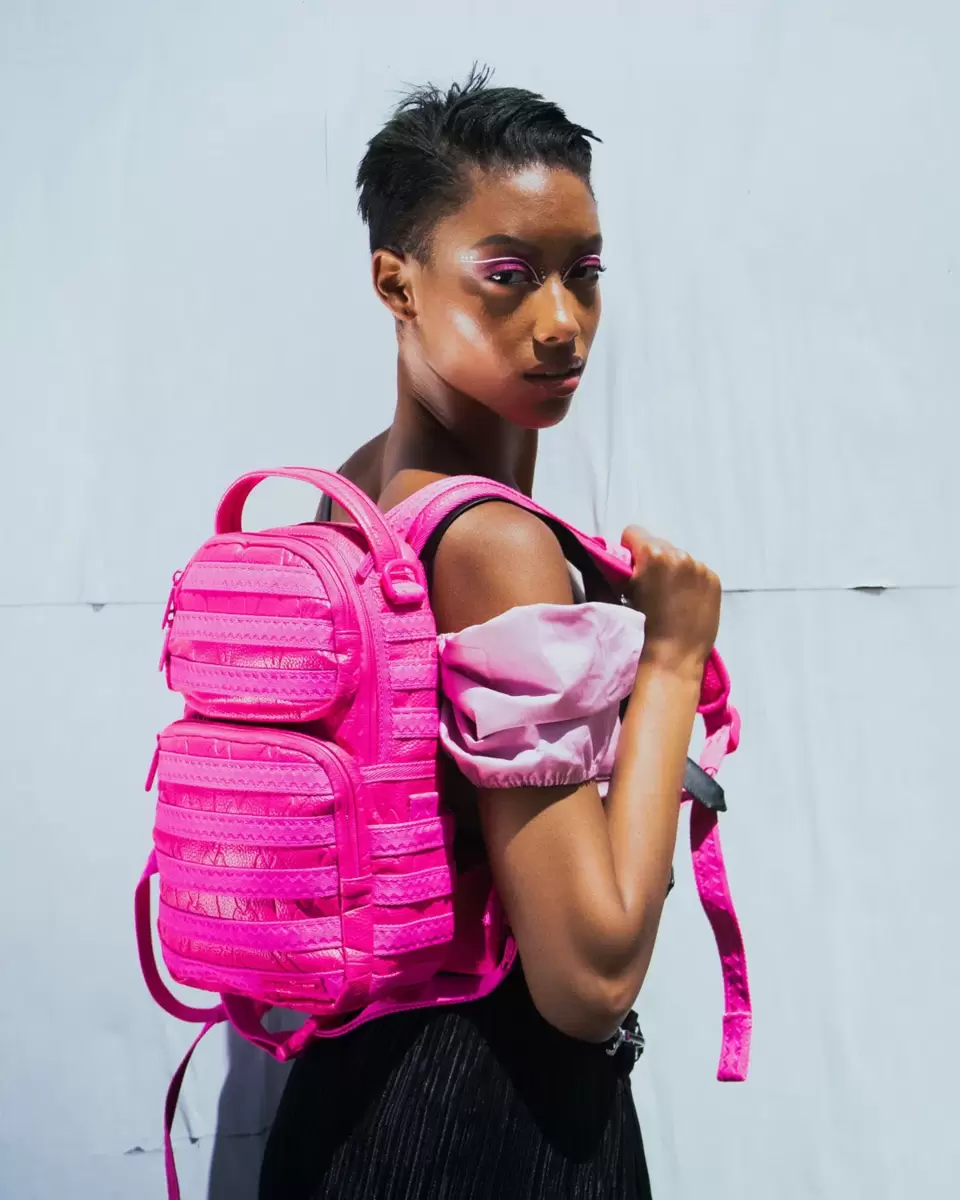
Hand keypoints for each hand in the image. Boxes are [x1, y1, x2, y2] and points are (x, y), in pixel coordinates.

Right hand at [620, 526, 720, 675]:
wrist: (671, 661)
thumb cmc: (638, 631)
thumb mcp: (615, 596)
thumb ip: (611, 570)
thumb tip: (609, 558)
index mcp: (653, 554)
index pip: (633, 532)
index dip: (627, 552)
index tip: (628, 573)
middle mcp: (680, 554)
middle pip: (658, 544)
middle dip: (650, 561)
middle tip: (647, 589)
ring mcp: (700, 568)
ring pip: (678, 558)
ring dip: (671, 571)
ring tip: (666, 600)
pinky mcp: (714, 581)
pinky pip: (696, 572)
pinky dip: (688, 583)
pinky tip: (683, 604)